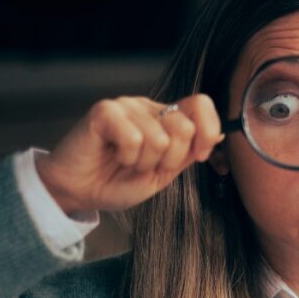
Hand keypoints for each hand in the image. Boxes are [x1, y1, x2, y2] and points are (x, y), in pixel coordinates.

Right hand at [36, 94, 223, 213]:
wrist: (80, 193)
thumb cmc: (117, 182)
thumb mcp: (164, 173)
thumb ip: (188, 153)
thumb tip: (218, 136)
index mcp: (166, 118)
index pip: (201, 104)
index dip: (208, 131)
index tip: (200, 155)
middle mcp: (148, 107)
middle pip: (184, 125)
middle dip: (171, 159)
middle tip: (147, 166)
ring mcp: (127, 106)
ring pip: (159, 137)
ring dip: (144, 162)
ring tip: (126, 163)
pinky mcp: (104, 111)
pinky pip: (133, 137)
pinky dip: (127, 156)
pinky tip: (113, 156)